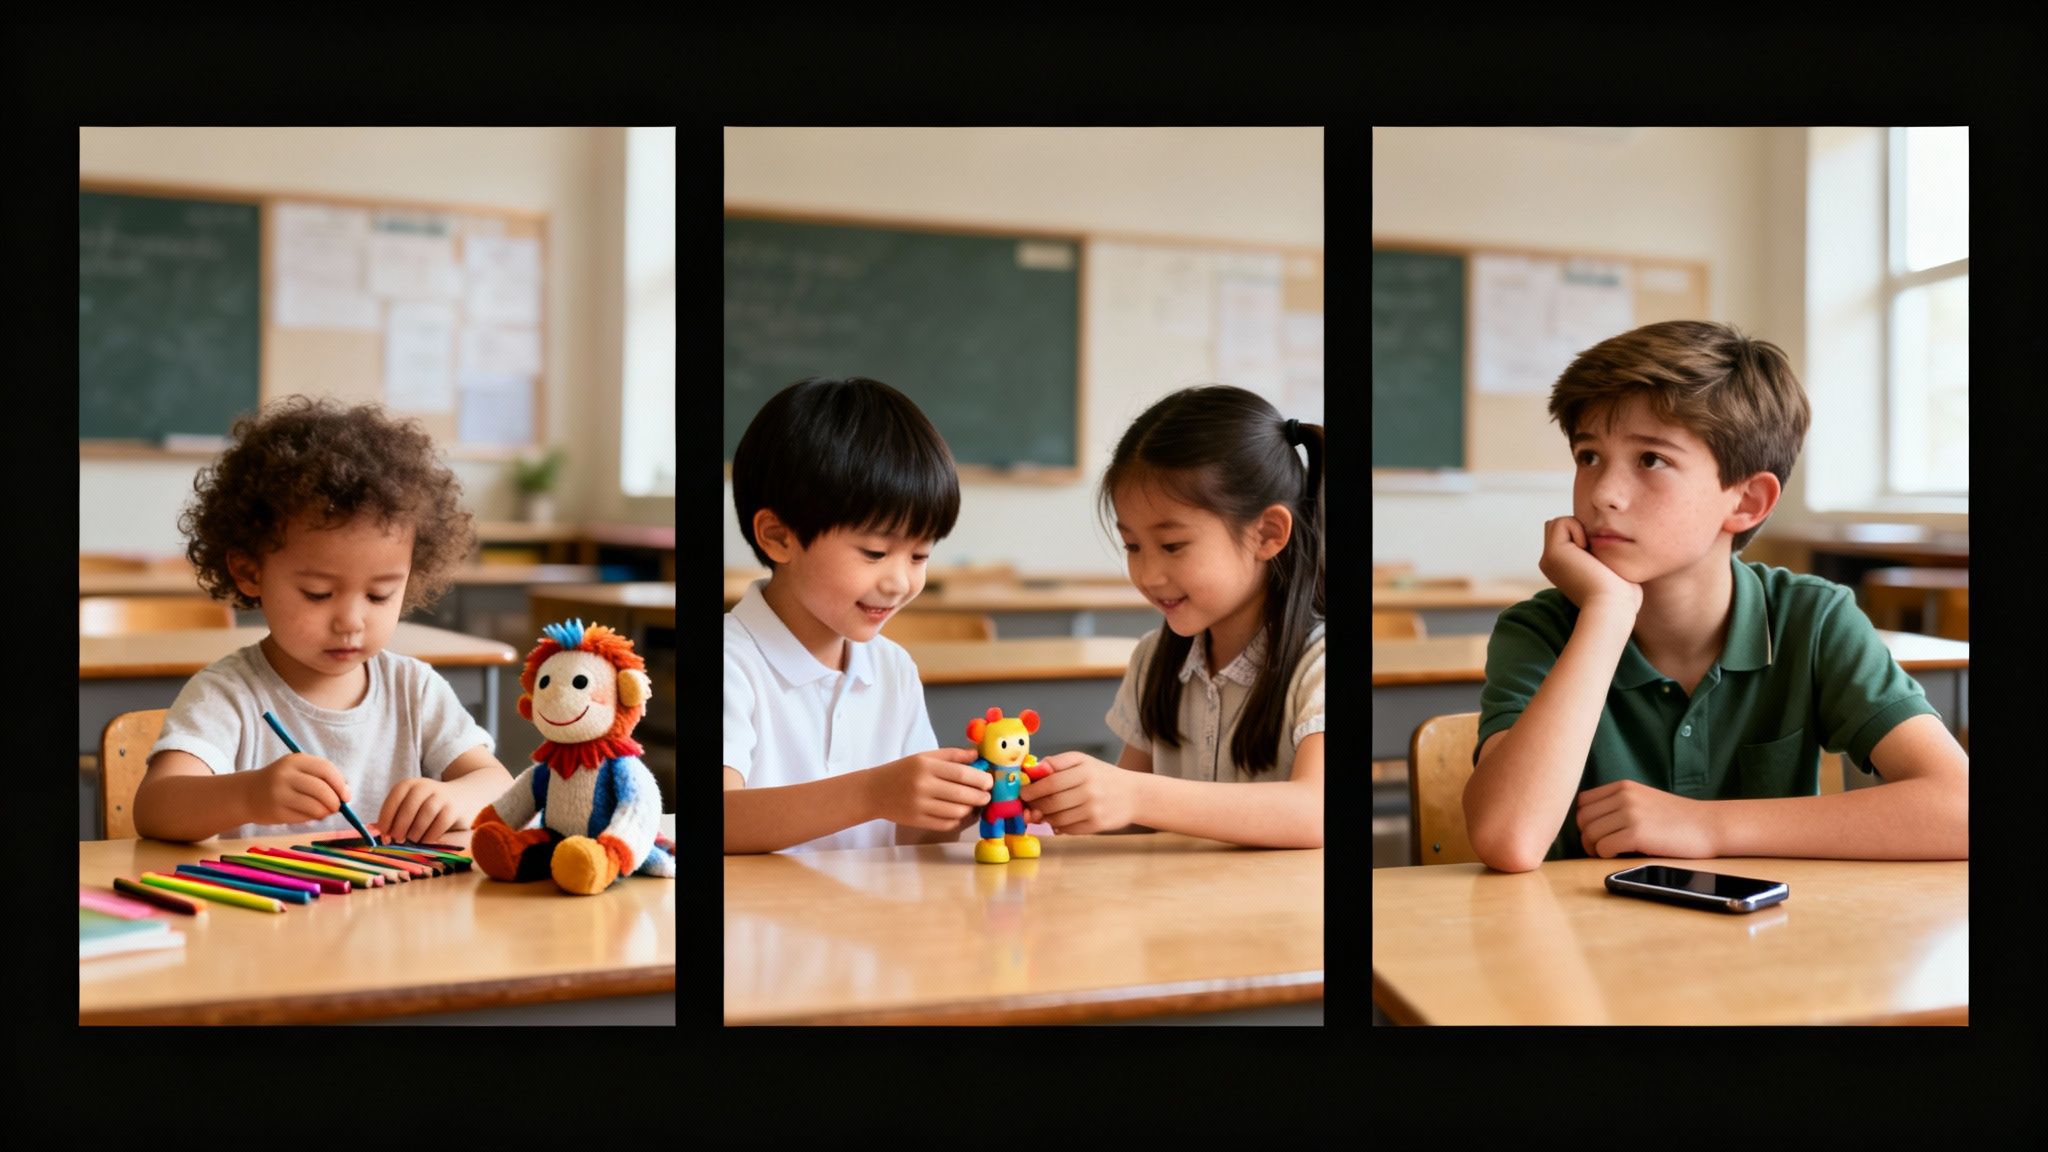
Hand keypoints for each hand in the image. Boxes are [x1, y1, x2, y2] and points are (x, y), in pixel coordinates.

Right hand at [246, 752, 350, 825]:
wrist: (247, 794)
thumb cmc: (282, 782)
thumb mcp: (299, 771)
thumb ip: (322, 778)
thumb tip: (346, 794)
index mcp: (295, 760)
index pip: (326, 769)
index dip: (340, 784)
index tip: (346, 796)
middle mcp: (286, 775)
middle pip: (322, 789)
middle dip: (335, 801)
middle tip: (336, 808)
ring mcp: (279, 794)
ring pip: (315, 807)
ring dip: (325, 812)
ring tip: (323, 812)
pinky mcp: (276, 812)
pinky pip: (304, 818)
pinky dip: (312, 818)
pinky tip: (308, 815)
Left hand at [376, 777, 462, 844]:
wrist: (463, 795)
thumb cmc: (428, 805)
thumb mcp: (409, 804)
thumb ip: (392, 816)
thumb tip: (372, 830)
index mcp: (409, 784)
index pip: (394, 799)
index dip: (386, 817)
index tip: (383, 833)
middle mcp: (425, 786)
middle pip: (408, 808)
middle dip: (400, 827)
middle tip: (398, 839)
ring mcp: (441, 796)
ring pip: (424, 816)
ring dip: (415, 832)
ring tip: (412, 839)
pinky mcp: (453, 808)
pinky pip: (439, 824)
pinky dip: (430, 836)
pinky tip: (425, 840)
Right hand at [866, 748, 992, 830]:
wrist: (873, 791)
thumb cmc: (901, 771)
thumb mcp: (924, 757)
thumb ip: (951, 755)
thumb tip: (977, 755)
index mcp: (926, 766)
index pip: (961, 774)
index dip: (980, 779)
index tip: (989, 781)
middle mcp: (923, 786)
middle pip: (962, 794)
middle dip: (981, 796)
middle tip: (987, 796)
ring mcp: (920, 806)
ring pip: (957, 812)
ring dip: (972, 809)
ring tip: (976, 804)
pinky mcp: (918, 821)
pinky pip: (947, 824)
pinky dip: (960, 820)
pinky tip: (964, 814)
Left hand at [1020, 751, 1140, 834]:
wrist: (1134, 795)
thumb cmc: (1103, 776)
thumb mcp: (1083, 761)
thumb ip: (1058, 762)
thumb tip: (1033, 770)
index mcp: (1084, 771)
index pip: (1050, 782)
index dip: (1032, 789)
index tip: (1023, 792)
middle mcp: (1089, 790)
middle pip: (1051, 802)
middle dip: (1035, 805)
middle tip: (1028, 805)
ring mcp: (1093, 810)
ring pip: (1057, 818)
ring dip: (1045, 817)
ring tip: (1043, 812)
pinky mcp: (1096, 825)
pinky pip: (1068, 829)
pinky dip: (1058, 826)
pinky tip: (1057, 820)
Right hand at [1539, 516, 1642, 614]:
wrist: (1612, 606)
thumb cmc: (1620, 593)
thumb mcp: (1610, 569)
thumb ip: (1601, 553)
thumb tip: (1603, 537)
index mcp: (1561, 567)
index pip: (1565, 534)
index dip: (1582, 533)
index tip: (1598, 555)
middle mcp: (1551, 563)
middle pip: (1558, 527)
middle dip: (1576, 528)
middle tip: (1593, 551)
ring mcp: (1549, 558)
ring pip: (1558, 522)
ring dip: (1578, 528)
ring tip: (1590, 552)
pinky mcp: (1553, 553)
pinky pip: (1561, 522)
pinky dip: (1577, 528)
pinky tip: (1587, 550)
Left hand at [1576, 779, 1718, 858]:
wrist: (1708, 825)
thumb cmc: (1675, 818)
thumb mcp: (1643, 799)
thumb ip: (1617, 803)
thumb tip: (1586, 821)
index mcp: (1623, 786)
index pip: (1583, 802)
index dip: (1584, 820)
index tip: (1595, 832)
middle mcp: (1624, 796)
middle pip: (1582, 819)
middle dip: (1586, 836)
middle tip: (1598, 847)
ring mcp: (1630, 814)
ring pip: (1589, 834)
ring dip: (1594, 848)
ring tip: (1607, 852)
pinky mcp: (1637, 833)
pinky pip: (1603, 847)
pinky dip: (1605, 855)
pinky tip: (1619, 854)